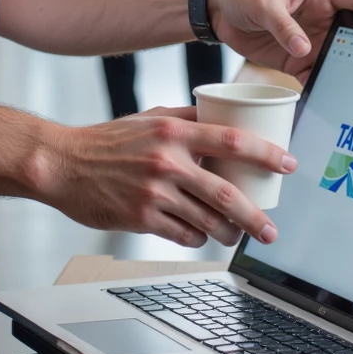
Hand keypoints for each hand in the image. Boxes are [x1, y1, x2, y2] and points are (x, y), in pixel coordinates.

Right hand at [47, 106, 296, 247]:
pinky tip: (199, 233)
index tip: (288, 165)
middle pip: (226, 192)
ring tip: (237, 236)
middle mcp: (166, 160)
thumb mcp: (150, 116)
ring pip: (208, 220)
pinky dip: (197, 237)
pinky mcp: (141, 218)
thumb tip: (227, 120)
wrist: (64, 164)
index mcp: (173, 130)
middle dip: (255, 216)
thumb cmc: (108, 140)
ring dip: (228, 233)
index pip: (231, 140)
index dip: (265, 153)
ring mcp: (154, 192)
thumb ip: (188, 118)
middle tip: (271, 230)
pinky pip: (183, 235)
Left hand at [208, 0, 352, 82]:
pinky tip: (333, 103)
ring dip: (351, 74)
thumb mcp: (264, 5)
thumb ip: (284, 26)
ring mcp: (311, 42)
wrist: (218, 11)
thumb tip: (305, 48)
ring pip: (340, 60)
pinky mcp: (296, 61)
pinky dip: (324, 88)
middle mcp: (322, 20)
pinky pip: (317, 76)